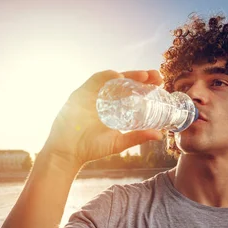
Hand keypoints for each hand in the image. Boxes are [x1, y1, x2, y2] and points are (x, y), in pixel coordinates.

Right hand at [43, 69, 163, 167]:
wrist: (67, 153)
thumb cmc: (91, 148)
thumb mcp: (118, 142)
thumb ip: (137, 137)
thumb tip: (160, 134)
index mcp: (112, 107)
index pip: (131, 92)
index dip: (145, 86)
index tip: (160, 83)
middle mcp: (103, 98)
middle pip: (124, 83)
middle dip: (140, 77)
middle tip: (157, 75)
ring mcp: (91, 95)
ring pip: (112, 79)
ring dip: (128, 75)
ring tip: (144, 76)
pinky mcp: (80, 94)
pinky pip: (93, 80)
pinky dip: (105, 76)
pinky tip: (118, 76)